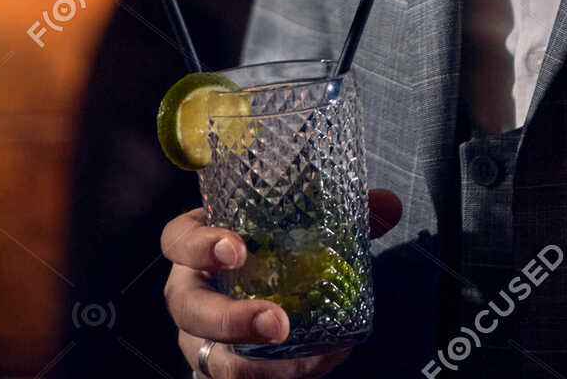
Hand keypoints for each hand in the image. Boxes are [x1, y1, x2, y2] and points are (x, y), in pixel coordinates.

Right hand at [163, 190, 402, 378]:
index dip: (199, 245)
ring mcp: (200, 338)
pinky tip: (319, 366)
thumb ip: (341, 210)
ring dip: (257, 366)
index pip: (179, 240)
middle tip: (277, 322)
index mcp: (199, 244)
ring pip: (211, 360)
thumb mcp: (296, 221)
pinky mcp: (220, 367)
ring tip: (308, 362)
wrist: (258, 287)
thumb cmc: (272, 244)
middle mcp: (191, 292)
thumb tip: (388, 204)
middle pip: (188, 309)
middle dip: (230, 320)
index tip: (237, 249)